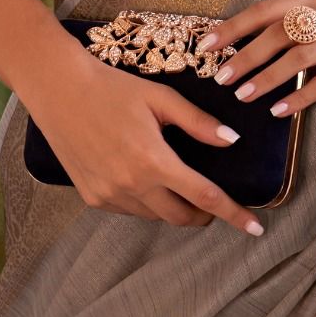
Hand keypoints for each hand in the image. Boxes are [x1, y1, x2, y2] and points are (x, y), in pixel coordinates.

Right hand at [25, 53, 266, 235]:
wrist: (59, 90)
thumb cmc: (112, 88)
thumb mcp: (160, 98)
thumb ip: (198, 123)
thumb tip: (232, 141)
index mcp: (153, 161)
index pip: (206, 197)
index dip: (234, 215)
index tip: (256, 228)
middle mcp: (131, 185)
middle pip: (182, 217)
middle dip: (204, 215)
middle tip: (212, 202)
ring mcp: (109, 195)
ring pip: (155, 216)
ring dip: (172, 207)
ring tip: (174, 183)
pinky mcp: (92, 197)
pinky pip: (130, 210)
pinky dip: (144, 202)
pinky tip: (141, 179)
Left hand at [197, 0, 315, 116]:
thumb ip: (294, 20)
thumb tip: (246, 42)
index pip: (266, 10)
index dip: (234, 27)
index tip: (206, 44)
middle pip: (279, 34)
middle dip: (246, 56)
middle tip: (221, 78)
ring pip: (299, 58)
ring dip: (267, 78)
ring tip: (243, 96)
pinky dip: (299, 97)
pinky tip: (279, 110)